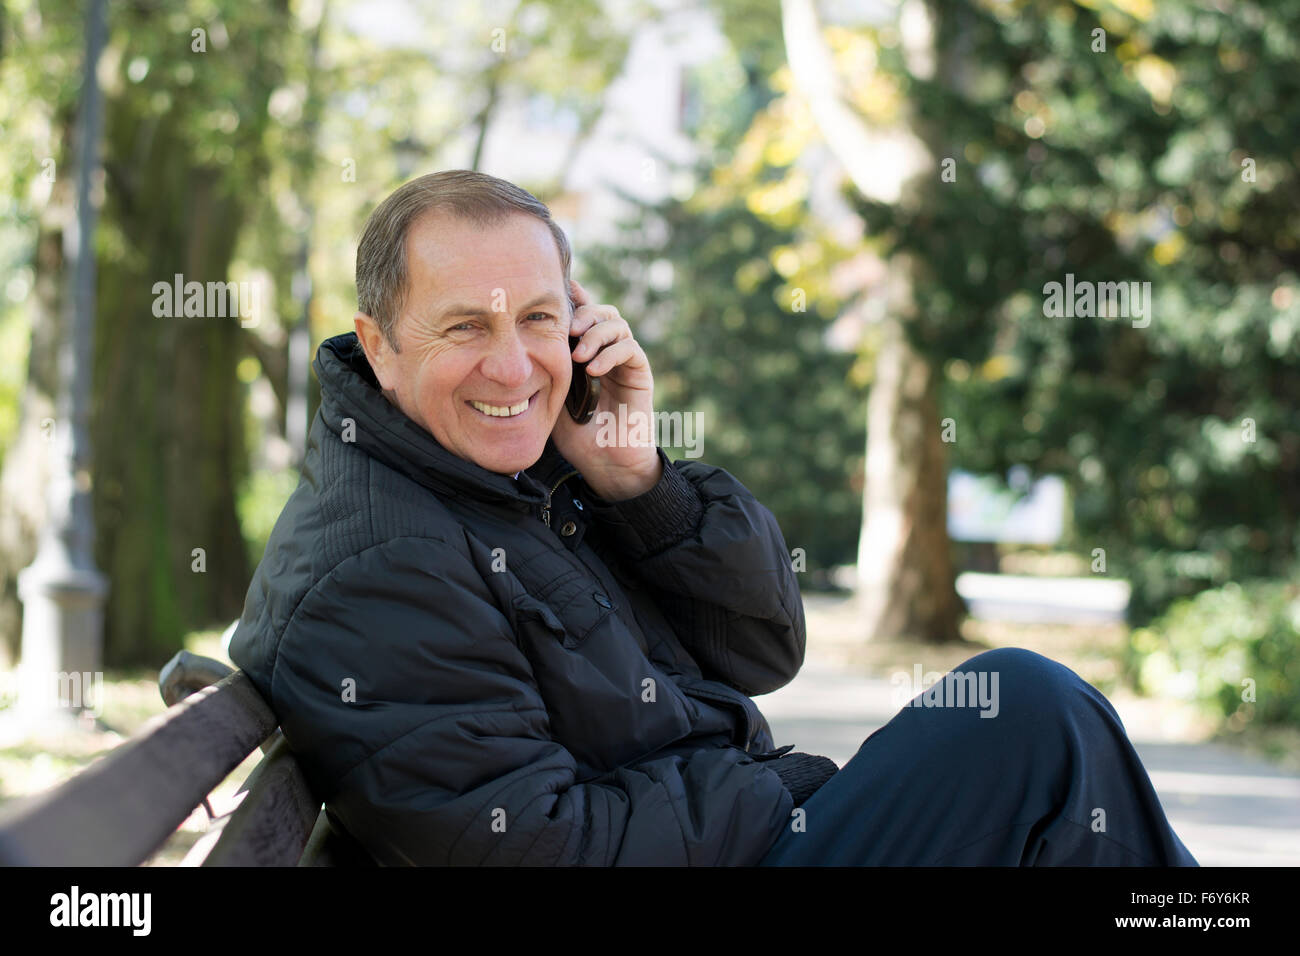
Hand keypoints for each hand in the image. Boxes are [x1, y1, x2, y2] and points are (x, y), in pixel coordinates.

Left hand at [551, 279, 661, 500]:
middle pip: (604, 312)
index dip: (575, 298)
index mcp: (588, 354)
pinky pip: (630, 349)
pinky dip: (611, 353)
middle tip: (567, 329)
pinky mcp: (641, 376)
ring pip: (618, 325)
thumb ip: (545, 369)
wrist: (606, 465)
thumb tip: (520, 343)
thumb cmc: (577, 436)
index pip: (584, 316)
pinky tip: (594, 370)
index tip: (559, 290)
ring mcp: (626, 363)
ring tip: (578, 354)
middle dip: (585, 313)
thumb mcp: (552, 396)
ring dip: (596, 333)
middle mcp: (609, 353)